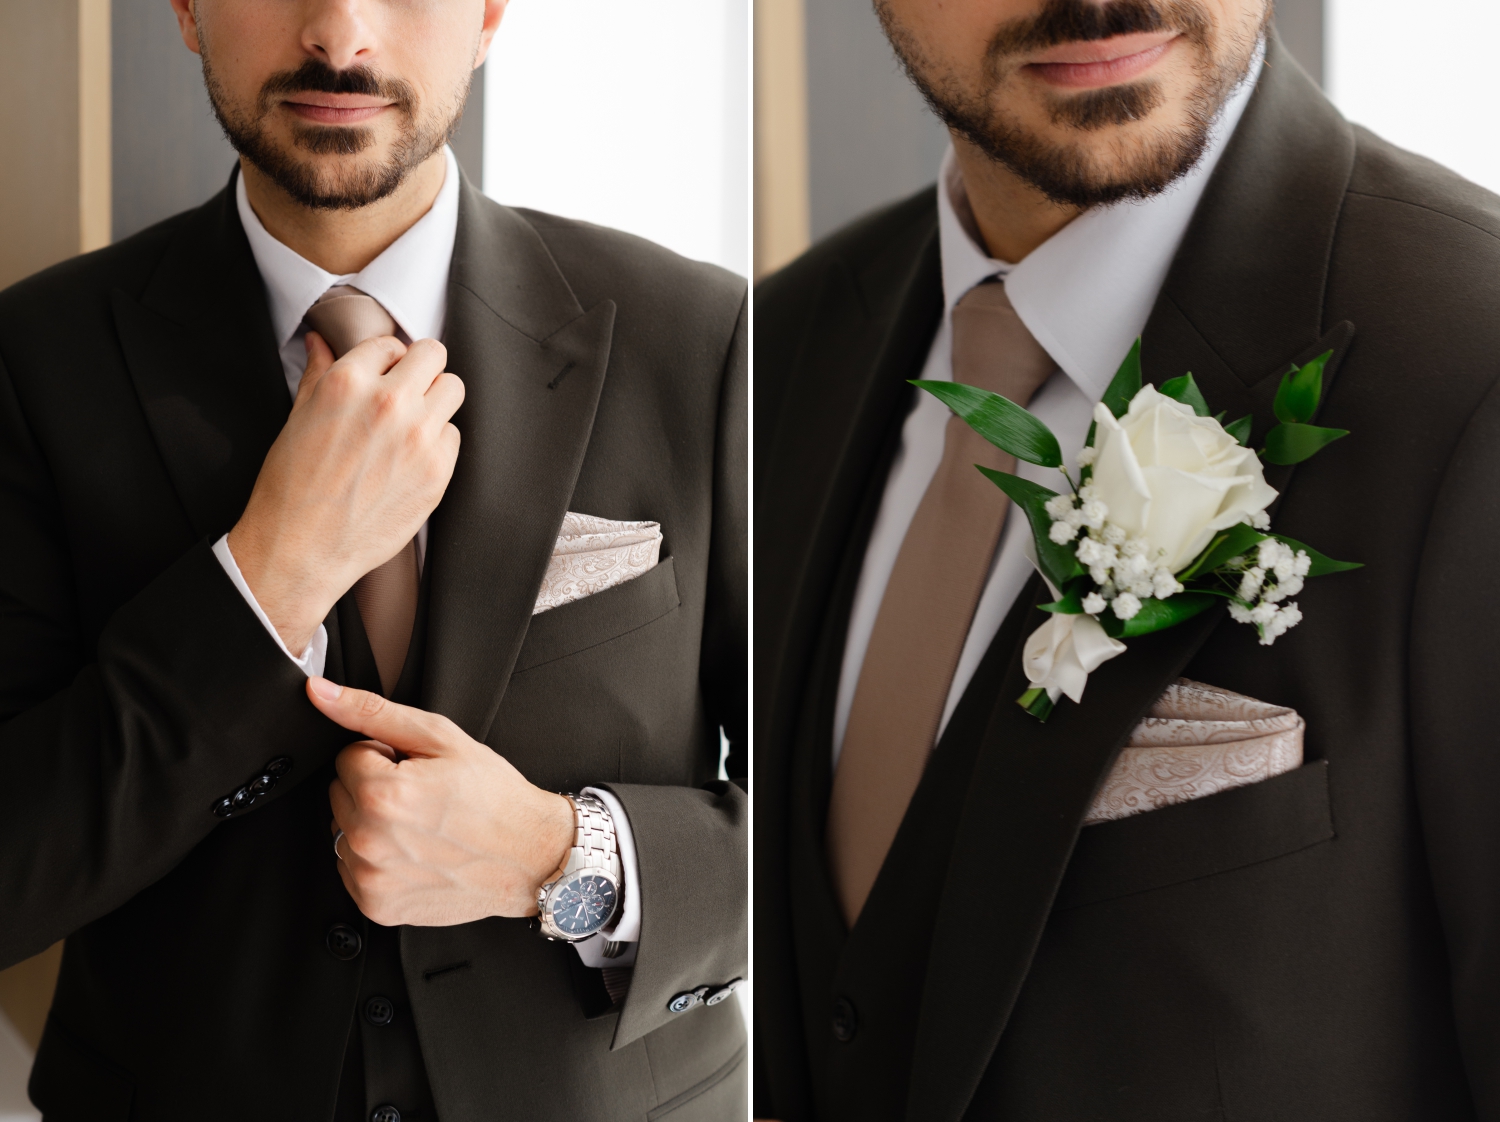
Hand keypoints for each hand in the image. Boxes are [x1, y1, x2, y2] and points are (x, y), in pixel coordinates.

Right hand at [228, 332, 464, 652]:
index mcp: (348, 383)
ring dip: (436, 400)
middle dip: (420, 370)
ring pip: (453, 389)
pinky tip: (411, 460)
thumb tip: (321, 340)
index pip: (389, 343)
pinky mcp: (437, 471)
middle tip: (406, 391)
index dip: (385, 361)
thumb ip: (318, 374)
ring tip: (411, 423)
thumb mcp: (298, 418)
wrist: (301, 549)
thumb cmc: (292, 486)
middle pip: (433, 355)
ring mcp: (418, 437)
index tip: (381, 377)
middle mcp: (388, 403)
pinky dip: (438, 443)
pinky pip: (454, 436)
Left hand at [308, 677, 573, 926]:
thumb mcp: (441, 738)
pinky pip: (352, 868)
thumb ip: (372, 712)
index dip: (383, 757)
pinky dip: (376, 859)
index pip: (347, 757)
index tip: (416, 771)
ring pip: (343, 832)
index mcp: (383, 794)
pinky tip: (415, 853)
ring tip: (419, 827)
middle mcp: (370, 840)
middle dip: (373, 789)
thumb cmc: (494, 798)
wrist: (530, 855)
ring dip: (371, 825)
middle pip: (339, 794)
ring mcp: (371, 878)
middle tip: (421, 797)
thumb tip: (320, 694)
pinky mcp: (376, 904)